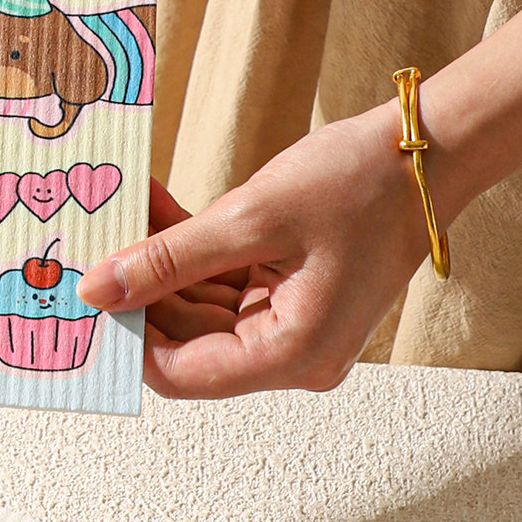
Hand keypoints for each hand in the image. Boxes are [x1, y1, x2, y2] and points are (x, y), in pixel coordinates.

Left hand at [76, 108, 430, 397]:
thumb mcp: (251, 218)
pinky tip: (156, 210)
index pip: (181, 373)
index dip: (129, 337)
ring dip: (159, 264)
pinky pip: (221, 284)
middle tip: (96, 246)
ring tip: (124, 214)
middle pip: (186, 340)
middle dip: (140, 291)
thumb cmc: (364, 183)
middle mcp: (292, 354)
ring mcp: (290, 326)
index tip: (90, 296)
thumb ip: (168, 259)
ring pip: (198, 308)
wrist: (430, 149)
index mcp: (291, 354)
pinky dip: (190, 251)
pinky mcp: (287, 296)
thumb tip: (98, 288)